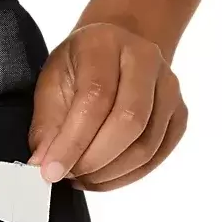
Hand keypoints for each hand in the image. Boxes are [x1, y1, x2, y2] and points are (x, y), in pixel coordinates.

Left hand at [28, 22, 187, 191]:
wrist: (117, 50)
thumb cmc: (80, 67)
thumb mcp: (51, 83)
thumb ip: (46, 124)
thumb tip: (43, 163)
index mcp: (105, 44)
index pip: (96, 97)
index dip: (73, 141)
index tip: (51, 170)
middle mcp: (145, 60)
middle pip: (129, 122)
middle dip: (94, 160)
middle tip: (67, 175)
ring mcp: (169, 87)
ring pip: (147, 145)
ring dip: (109, 173)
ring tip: (81, 177)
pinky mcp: (179, 113)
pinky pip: (157, 156)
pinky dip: (126, 176)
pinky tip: (101, 177)